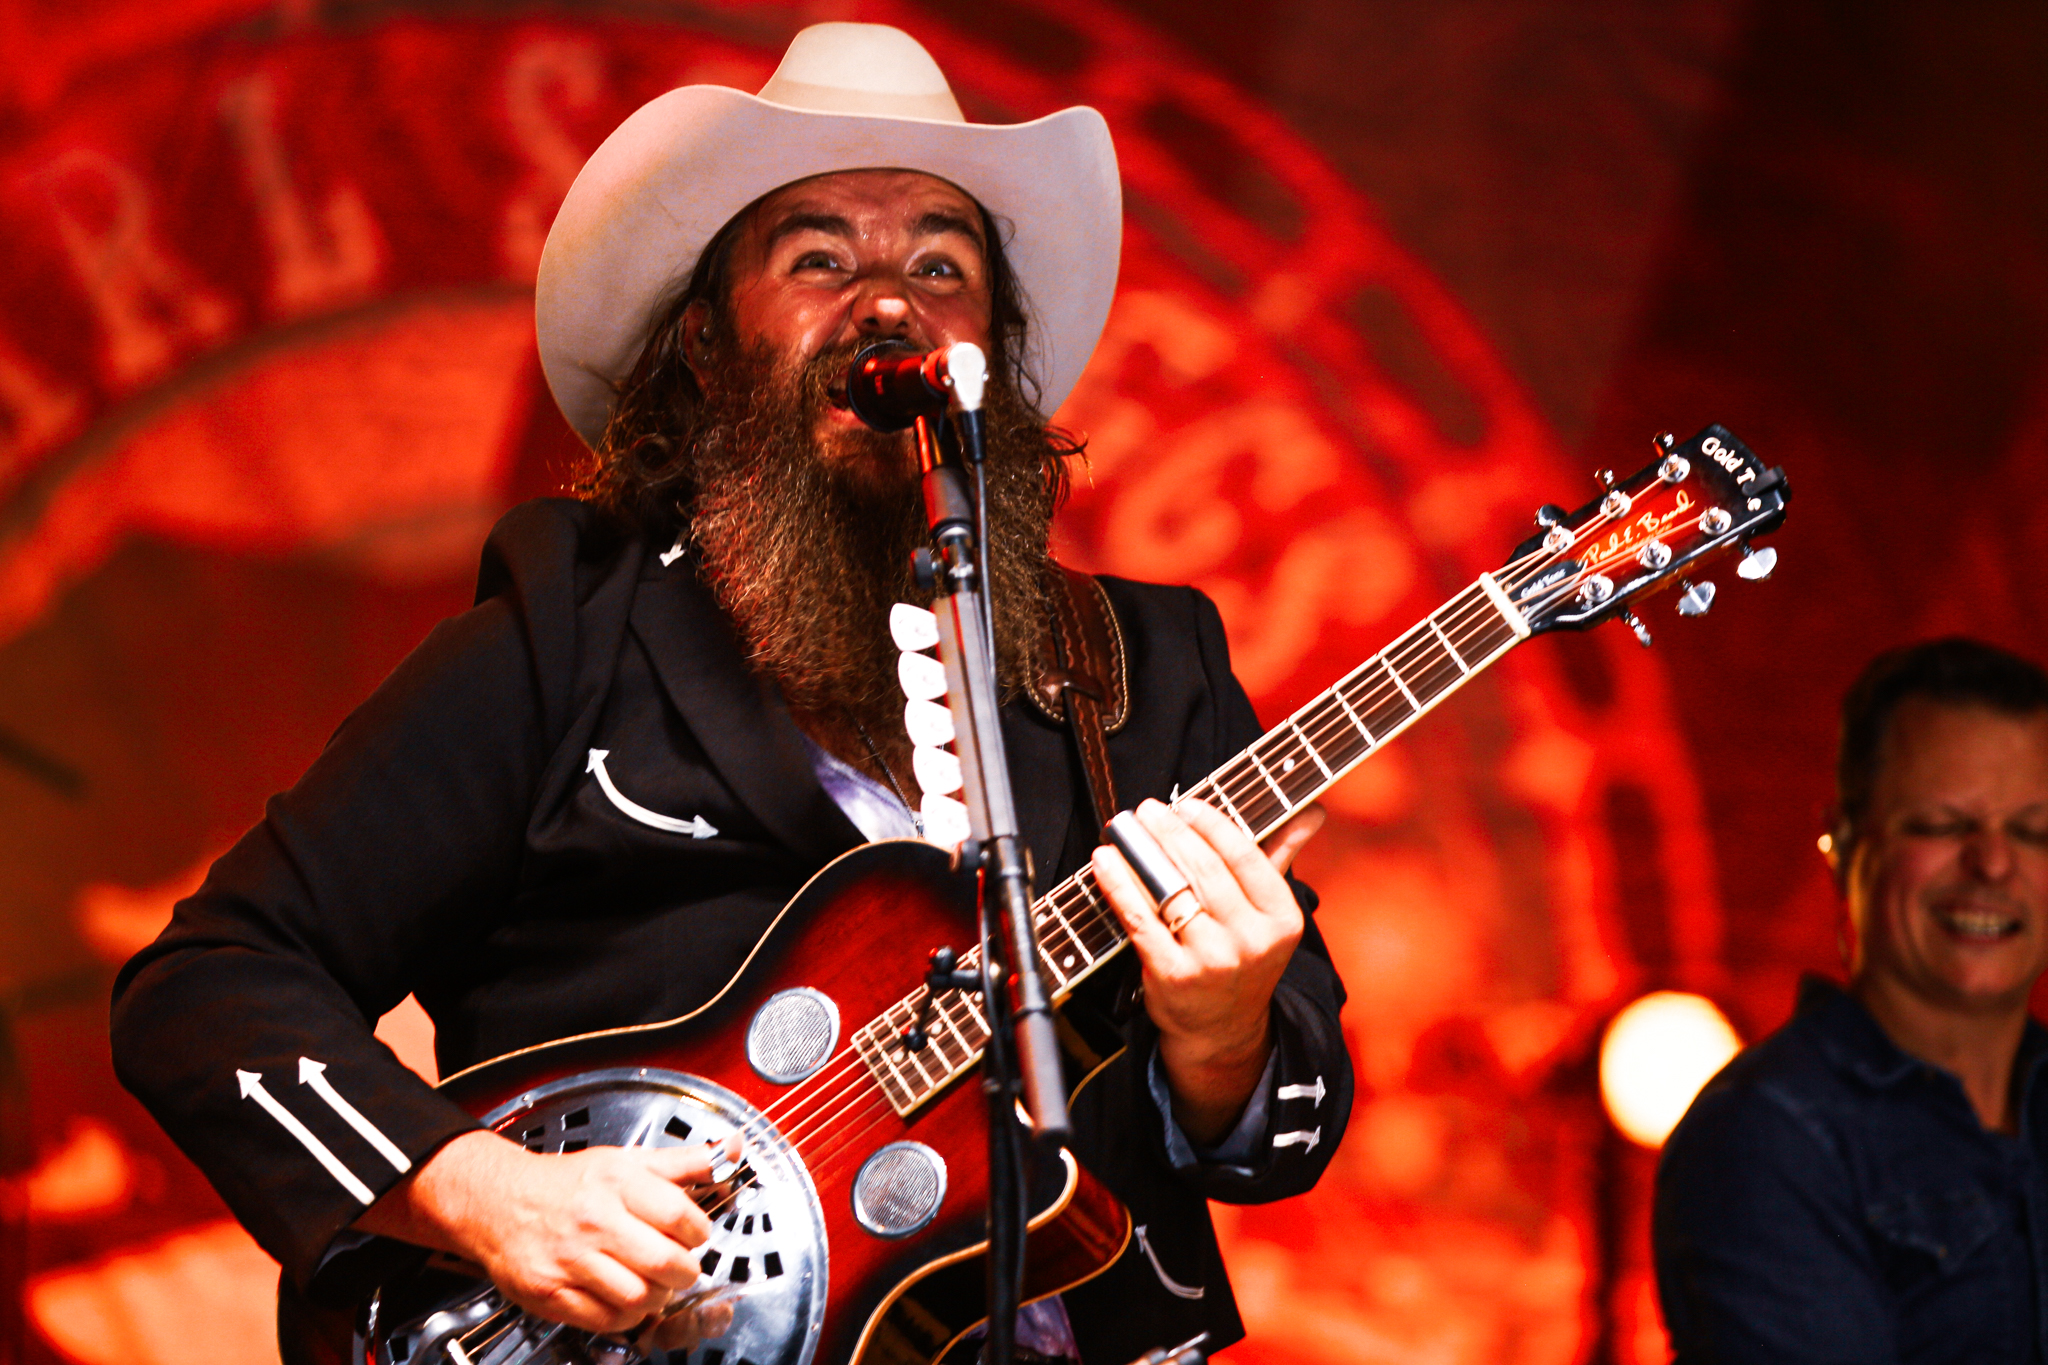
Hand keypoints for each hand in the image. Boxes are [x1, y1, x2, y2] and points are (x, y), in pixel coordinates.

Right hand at [356, 1129, 740, 1335]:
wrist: (499, 1202)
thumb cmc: (569, 1183)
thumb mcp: (626, 1161)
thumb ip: (683, 1162)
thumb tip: (733, 1148)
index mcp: (616, 1182)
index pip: (680, 1215)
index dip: (700, 1232)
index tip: (697, 1235)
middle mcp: (593, 1220)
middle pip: (665, 1262)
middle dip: (686, 1271)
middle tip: (682, 1266)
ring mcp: (570, 1260)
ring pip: (639, 1296)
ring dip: (659, 1297)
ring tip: (656, 1283)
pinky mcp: (551, 1292)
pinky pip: (606, 1319)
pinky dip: (628, 1315)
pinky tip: (627, 1297)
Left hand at [1091, 797, 1323, 1144]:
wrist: (1224, 1032)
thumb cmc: (1244, 957)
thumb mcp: (1271, 915)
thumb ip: (1283, 857)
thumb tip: (1315, 811)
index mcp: (1282, 919)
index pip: (1245, 857)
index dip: (1212, 825)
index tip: (1185, 805)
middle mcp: (1252, 941)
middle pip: (1204, 870)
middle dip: (1170, 832)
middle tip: (1147, 810)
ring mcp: (1213, 961)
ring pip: (1170, 891)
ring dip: (1140, 853)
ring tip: (1123, 830)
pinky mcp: (1174, 977)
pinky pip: (1139, 919)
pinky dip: (1119, 885)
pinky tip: (1105, 863)